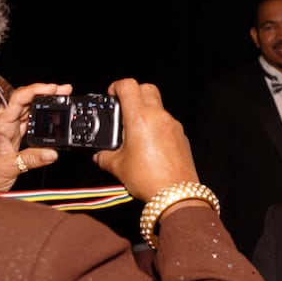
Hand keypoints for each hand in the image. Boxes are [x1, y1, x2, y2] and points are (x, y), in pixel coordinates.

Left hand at [0, 82, 71, 192]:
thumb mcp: (9, 168)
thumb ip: (32, 159)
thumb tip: (53, 153)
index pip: (19, 99)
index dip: (37, 90)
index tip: (54, 88)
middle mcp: (3, 124)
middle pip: (26, 101)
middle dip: (46, 93)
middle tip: (64, 90)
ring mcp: (9, 131)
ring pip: (28, 111)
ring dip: (45, 104)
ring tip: (62, 97)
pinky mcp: (14, 139)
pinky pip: (29, 123)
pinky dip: (42, 118)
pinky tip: (51, 115)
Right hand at [92, 78, 198, 202]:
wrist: (176, 194)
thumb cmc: (149, 179)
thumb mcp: (118, 167)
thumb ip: (105, 156)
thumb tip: (100, 155)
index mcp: (140, 118)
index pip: (128, 86)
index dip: (116, 86)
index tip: (111, 95)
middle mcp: (158, 116)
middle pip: (146, 88)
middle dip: (133, 93)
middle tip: (123, 107)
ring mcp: (172, 125)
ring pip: (158, 105)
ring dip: (145, 110)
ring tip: (134, 130)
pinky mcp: (181, 135)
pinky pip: (166, 121)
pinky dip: (156, 125)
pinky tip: (149, 143)